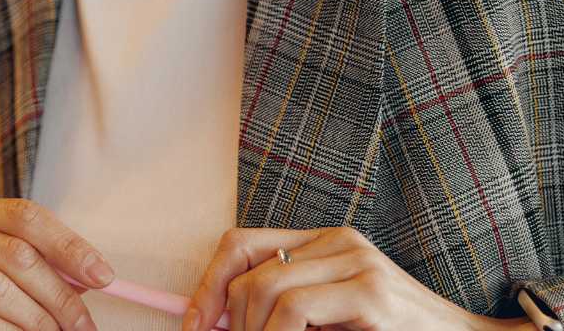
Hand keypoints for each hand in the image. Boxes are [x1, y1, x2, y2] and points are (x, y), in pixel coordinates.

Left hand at [183, 227, 535, 330]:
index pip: (241, 244)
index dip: (207, 285)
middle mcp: (339, 242)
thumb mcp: (332, 318)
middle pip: (248, 268)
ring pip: (265, 290)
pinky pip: (295, 312)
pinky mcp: (370, 294)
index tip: (193, 325)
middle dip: (225, 319)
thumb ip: (285, 311)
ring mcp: (357, 264)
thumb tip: (216, 323)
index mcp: (325, 242)